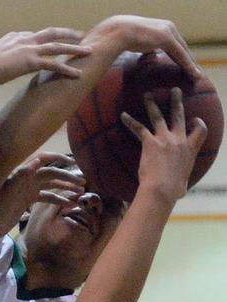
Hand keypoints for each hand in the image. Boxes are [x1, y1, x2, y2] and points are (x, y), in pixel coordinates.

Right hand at [0, 20, 93, 85]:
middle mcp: (25, 39)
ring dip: (75, 49)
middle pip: (51, 33)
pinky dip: (67, 69)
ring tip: (88, 51)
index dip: (42, 38)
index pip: (32, 35)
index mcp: (14, 37)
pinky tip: (78, 74)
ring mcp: (30, 50)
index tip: (51, 40)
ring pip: (58, 47)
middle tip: (81, 35)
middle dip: (67, 34)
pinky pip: (54, 65)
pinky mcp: (32, 62)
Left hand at [0, 152, 86, 228]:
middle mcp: (26, 177)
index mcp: (22, 172)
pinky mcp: (28, 200)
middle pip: (51, 173)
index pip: (42, 159)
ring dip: (65, 187)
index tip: (72, 162)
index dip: (57, 158)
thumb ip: (22, 175)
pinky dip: (57, 199)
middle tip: (84, 182)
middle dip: (67, 176)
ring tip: (80, 192)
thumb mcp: (8, 191)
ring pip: (51, 185)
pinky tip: (69, 204)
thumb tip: (38, 160)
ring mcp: (28, 188)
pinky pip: (46, 197)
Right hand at [98, 15, 200, 78]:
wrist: (116, 31)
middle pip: (181, 47)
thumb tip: (148, 53)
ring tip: (196, 75)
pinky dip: (187, 64)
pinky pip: (180, 54)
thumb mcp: (136, 41)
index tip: (184, 65)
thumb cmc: (119, 37)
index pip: (174, 44)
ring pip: (183, 51)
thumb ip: (145, 46)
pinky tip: (192, 73)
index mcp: (160, 28)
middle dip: (188, 60)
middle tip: (194, 72)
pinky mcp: (167, 38)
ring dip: (190, 64)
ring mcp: (168, 32)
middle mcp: (168, 27)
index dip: (180, 55)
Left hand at [121, 88, 207, 204]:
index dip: (198, 123)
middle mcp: (179, 140)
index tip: (194, 120)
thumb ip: (182, 179)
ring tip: (147, 94)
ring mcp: (165, 139)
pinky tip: (123, 115)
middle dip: (176, 101)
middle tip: (174, 90)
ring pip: (158, 116)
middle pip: (179, 116)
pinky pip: (139, 128)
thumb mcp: (184, 182)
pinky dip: (130, 121)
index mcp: (191, 149)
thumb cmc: (173, 190)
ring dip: (152, 104)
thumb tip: (180, 190)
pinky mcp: (150, 142)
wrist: (162, 188)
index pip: (200, 129)